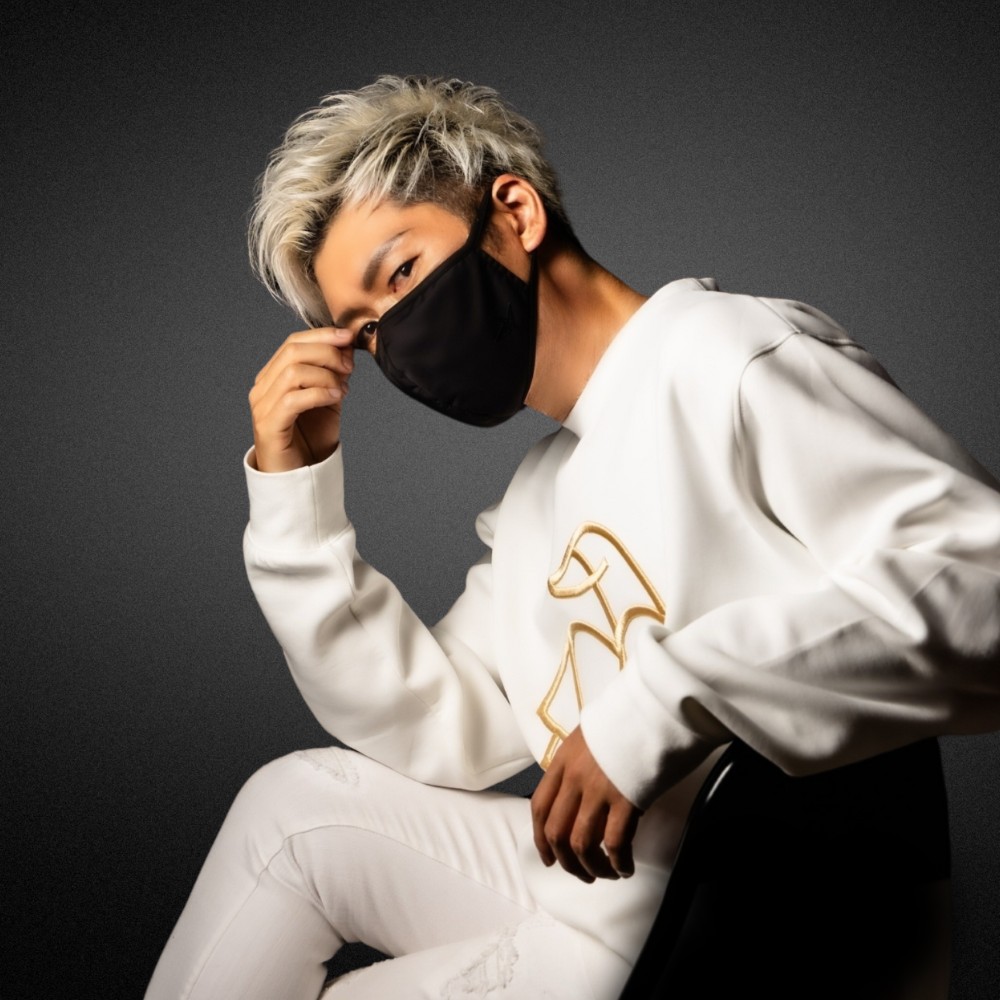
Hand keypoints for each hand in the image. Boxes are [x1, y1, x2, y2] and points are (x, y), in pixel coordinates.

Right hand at [249, 327, 355, 472]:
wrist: (301, 477)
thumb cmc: (311, 440)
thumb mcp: (327, 400)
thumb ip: (333, 375)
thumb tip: (346, 348)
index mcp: (272, 378)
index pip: (293, 342)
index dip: (322, 335)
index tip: (349, 337)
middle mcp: (262, 388)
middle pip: (292, 352)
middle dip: (327, 352)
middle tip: (349, 366)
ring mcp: (262, 407)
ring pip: (293, 372)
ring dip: (325, 375)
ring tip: (343, 390)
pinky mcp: (269, 426)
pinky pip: (293, 399)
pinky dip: (318, 393)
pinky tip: (335, 398)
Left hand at [531, 726, 640, 882]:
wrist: (655, 708)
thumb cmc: (628, 721)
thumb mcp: (591, 737)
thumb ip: (579, 765)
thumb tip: (579, 796)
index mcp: (563, 760)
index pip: (540, 807)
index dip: (541, 839)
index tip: (549, 858)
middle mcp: (575, 777)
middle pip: (556, 833)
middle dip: (567, 862)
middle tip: (583, 873)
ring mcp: (598, 788)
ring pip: (581, 844)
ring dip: (592, 867)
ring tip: (607, 873)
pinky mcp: (626, 799)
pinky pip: (614, 843)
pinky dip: (619, 862)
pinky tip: (626, 867)